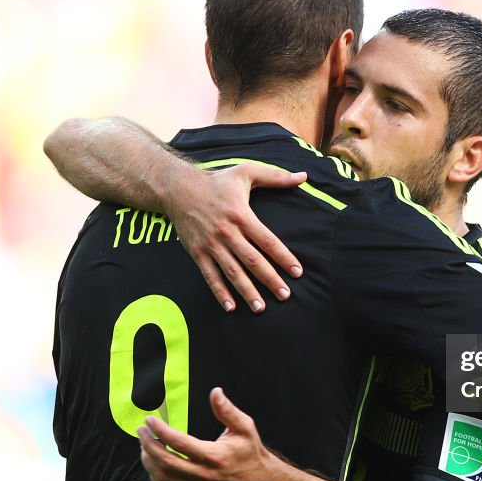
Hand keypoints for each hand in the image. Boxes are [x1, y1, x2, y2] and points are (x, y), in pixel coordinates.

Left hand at [137, 387, 278, 480]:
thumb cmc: (250, 452)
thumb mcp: (244, 427)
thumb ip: (227, 410)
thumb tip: (215, 392)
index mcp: (214, 456)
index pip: (178, 442)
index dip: (160, 430)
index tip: (149, 420)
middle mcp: (203, 474)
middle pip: (165, 462)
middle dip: (148, 445)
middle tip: (141, 431)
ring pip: (163, 478)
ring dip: (149, 461)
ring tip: (144, 445)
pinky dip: (155, 476)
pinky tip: (153, 463)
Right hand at [165, 164, 305, 312]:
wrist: (178, 188)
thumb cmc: (217, 181)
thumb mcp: (247, 172)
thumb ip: (276, 177)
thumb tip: (303, 176)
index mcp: (242, 215)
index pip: (268, 241)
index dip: (284, 258)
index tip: (297, 272)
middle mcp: (227, 233)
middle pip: (253, 261)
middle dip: (270, 280)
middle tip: (285, 295)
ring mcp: (211, 245)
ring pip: (233, 272)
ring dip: (247, 291)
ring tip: (261, 308)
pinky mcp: (197, 253)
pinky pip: (210, 276)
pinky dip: (220, 293)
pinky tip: (231, 307)